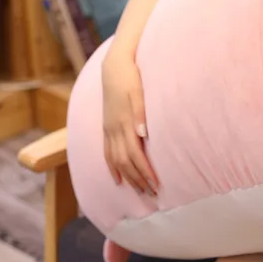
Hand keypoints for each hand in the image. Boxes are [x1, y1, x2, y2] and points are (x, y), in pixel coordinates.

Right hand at [101, 46, 158, 195]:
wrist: (114, 66)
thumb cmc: (130, 77)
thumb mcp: (137, 91)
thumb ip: (140, 113)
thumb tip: (143, 134)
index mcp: (124, 123)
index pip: (135, 155)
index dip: (145, 172)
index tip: (156, 185)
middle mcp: (114, 130)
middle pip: (125, 162)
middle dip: (139, 180)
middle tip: (152, 195)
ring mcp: (108, 129)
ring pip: (115, 160)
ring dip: (127, 177)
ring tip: (138, 190)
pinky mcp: (106, 127)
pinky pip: (106, 153)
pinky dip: (112, 168)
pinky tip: (118, 179)